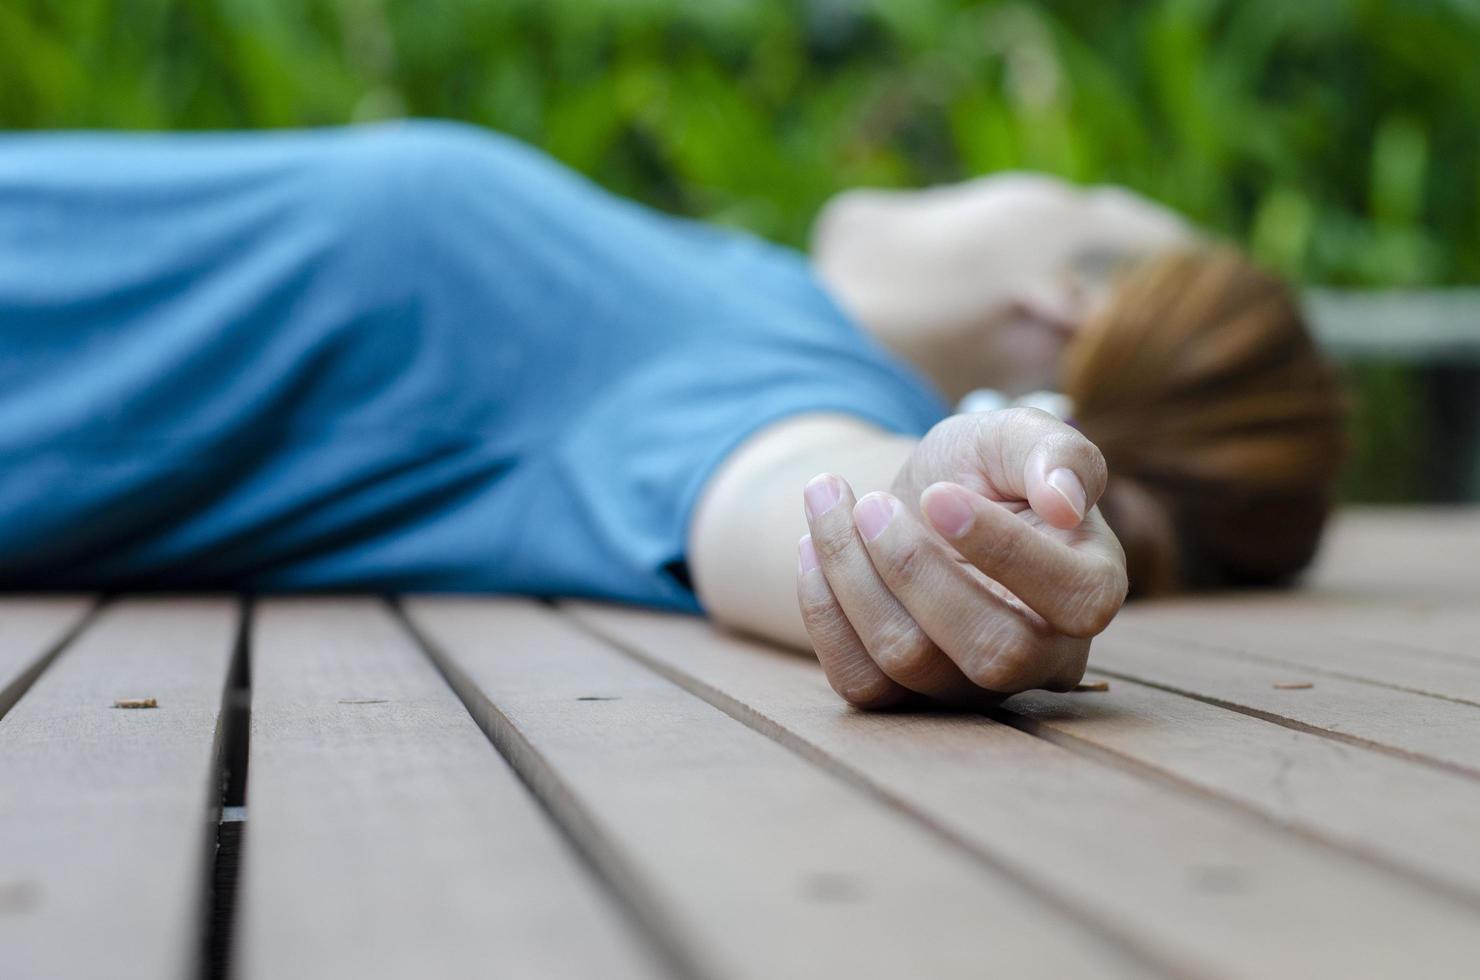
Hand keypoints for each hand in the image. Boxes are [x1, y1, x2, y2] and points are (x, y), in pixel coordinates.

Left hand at [796, 408, 1127, 708]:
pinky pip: (860, 682)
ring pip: (909, 661)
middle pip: (991, 652)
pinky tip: (811, 547)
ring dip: (852, 573)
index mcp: (1091, 588)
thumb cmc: (986, 469)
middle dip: (913, 568)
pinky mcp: (906, 695)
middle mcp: (1041, 655)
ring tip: (827, 501)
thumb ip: (1057, 451)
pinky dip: (823, 610)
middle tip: (870, 503)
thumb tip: (1067, 500)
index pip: (1077, 601)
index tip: (937, 493)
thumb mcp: (1016, 437)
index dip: (1006, 551)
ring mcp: (971, 685)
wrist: (919, 499)